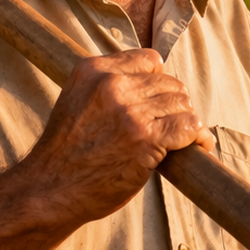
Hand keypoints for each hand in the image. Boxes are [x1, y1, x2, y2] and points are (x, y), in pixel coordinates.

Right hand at [28, 49, 210, 223]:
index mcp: (93, 70)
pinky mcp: (144, 140)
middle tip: (172, 125)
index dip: (159, 80)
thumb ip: (107, 86)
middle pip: (169, 83)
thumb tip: (155, 84)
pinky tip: (200, 145)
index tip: (159, 100)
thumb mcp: (77, 100)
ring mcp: (129, 112)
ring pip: (181, 103)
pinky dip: (198, 136)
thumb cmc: (65, 152)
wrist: (49, 189)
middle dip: (175, 104)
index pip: (148, 59)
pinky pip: (189, 127)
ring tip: (184, 136)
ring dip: (187, 121)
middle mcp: (112, 85)